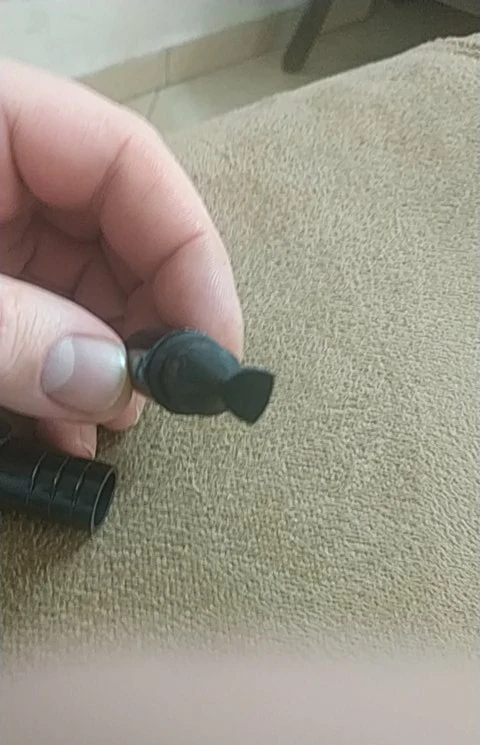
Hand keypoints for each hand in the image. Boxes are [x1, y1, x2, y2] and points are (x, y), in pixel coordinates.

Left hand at [0, 60, 242, 456]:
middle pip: (118, 229)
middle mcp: (4, 172)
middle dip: (152, 320)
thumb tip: (105, 383)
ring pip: (86, 286)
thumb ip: (12, 329)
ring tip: (115, 423)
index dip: (190, 252)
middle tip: (167, 395)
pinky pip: (44, 320)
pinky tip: (69, 427)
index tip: (217, 345)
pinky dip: (61, 379)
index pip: (127, 161)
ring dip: (111, 364)